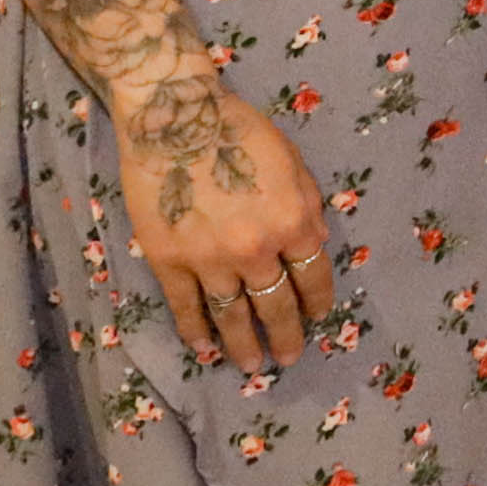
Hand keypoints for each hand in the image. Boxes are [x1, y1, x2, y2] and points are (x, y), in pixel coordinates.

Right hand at [115, 73, 331, 371]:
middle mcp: (256, 250)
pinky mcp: (169, 263)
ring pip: (232, 315)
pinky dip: (195, 333)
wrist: (177, 119)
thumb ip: (307, 207)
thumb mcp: (293, 163)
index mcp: (293, 223)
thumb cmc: (241, 132)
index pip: (312, 276)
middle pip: (275, 305)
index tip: (317, 319)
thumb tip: (314, 247)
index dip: (316, 301)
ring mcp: (210, 261)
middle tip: (289, 358)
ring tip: (252, 366)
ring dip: (243, 344)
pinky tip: (204, 350)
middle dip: (286, 334)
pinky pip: (186, 308)